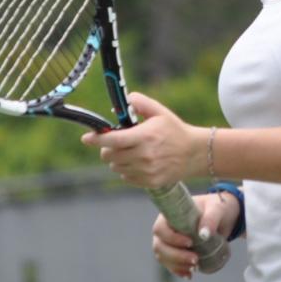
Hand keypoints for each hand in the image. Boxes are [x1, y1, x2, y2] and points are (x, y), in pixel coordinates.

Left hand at [80, 92, 207, 188]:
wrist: (194, 153)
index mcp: (144, 136)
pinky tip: (137, 162)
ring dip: (117, 159)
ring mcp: (147, 171)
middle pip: (109, 156)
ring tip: (130, 152)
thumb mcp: (160, 112)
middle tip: (114, 143)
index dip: (96, 139)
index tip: (86, 138)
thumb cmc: (175, 130)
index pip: (112, 140)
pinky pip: (126, 177)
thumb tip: (125, 99)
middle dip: (107, 148)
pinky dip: (126, 170)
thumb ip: (141, 103)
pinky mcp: (150, 182)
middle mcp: (144, 156)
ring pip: (116, 167)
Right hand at [153, 191, 237, 279]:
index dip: (171, 238)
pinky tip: (189, 275)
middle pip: (159, 246)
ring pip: (163, 257)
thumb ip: (211, 218)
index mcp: (169, 215)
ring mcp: (168, 242)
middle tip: (195, 260)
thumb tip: (203, 234)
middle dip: (175, 256)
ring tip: (195, 268)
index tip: (190, 243)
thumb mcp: (216, 208)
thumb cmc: (215, 208)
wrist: (221, 217)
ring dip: (176, 265)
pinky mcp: (175, 253)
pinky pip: (170, 264)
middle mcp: (165, 229)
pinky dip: (178, 271)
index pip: (160, 229)